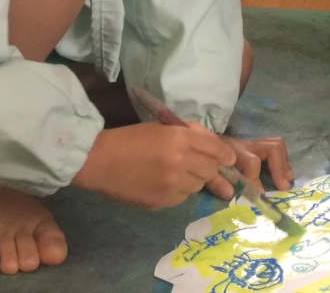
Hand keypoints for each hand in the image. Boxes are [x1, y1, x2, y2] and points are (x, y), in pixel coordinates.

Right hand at [71, 122, 234, 209]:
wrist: (99, 161)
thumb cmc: (130, 139)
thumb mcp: (162, 128)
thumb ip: (189, 135)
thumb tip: (214, 147)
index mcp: (180, 139)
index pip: (215, 149)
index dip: (225, 155)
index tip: (229, 160)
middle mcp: (180, 162)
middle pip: (210, 169)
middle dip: (210, 168)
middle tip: (204, 168)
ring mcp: (171, 184)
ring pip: (197, 185)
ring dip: (193, 179)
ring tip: (178, 173)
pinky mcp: (162, 202)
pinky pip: (181, 197)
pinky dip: (179, 191)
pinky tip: (165, 184)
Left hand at [205, 136, 294, 198]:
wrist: (203, 142)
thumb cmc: (206, 159)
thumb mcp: (207, 172)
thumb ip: (216, 182)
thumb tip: (230, 195)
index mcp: (233, 153)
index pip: (251, 162)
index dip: (256, 179)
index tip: (259, 195)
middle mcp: (247, 146)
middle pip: (272, 148)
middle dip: (280, 167)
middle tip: (283, 187)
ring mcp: (253, 145)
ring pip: (276, 145)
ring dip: (284, 164)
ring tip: (287, 181)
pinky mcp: (256, 147)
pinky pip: (275, 149)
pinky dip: (282, 162)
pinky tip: (284, 176)